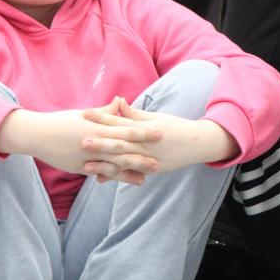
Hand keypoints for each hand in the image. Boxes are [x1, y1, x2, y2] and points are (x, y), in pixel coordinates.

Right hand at [0, 103, 163, 185]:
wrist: (37, 134)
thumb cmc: (62, 121)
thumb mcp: (85, 114)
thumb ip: (106, 111)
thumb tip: (121, 101)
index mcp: (98, 126)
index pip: (125, 129)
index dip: (143, 132)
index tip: (160, 133)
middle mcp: (94, 142)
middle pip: (122, 149)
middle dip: (141, 155)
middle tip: (160, 160)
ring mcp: (87, 156)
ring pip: (113, 164)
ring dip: (132, 170)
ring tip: (149, 174)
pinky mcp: (80, 167)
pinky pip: (100, 173)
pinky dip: (114, 178)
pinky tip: (127, 181)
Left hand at [82, 97, 239, 173]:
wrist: (199, 144)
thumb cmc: (176, 127)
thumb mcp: (156, 117)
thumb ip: (135, 113)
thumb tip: (118, 101)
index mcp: (147, 127)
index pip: (121, 121)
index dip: (103, 118)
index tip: (85, 114)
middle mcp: (147, 144)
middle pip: (120, 143)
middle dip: (101, 143)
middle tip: (81, 141)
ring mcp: (149, 158)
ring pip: (123, 161)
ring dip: (104, 164)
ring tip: (85, 166)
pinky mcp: (150, 169)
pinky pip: (130, 173)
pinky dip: (116, 176)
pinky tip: (101, 179)